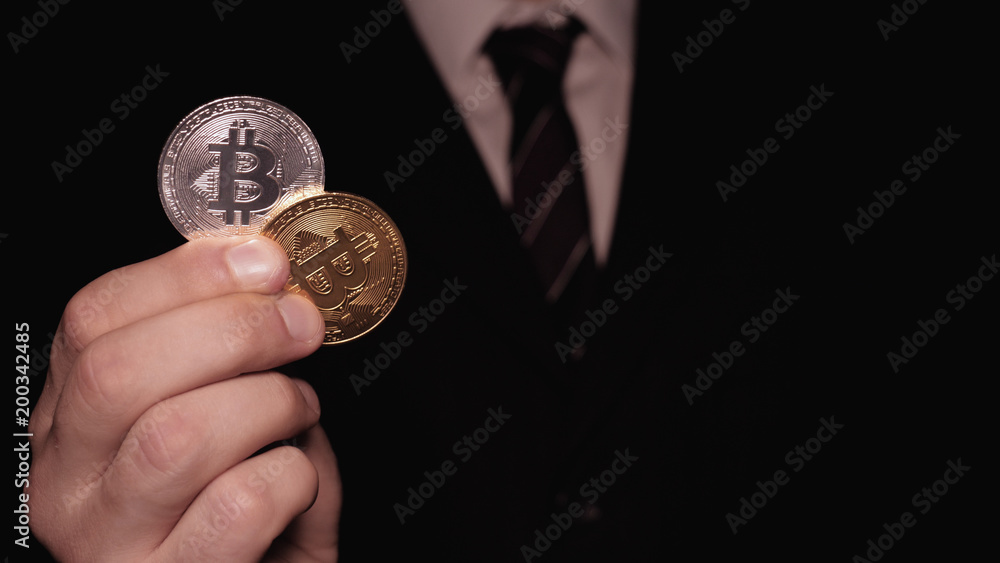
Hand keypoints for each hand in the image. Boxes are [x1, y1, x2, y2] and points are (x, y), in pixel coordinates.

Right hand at [28, 236, 340, 560]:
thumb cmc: (251, 508)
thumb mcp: (229, 417)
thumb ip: (229, 353)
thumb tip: (265, 274)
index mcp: (74, 420)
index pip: (94, 319)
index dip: (186, 275)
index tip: (264, 260)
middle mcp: (68, 482)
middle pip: (119, 372)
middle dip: (234, 329)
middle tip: (301, 324)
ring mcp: (108, 542)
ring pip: (176, 437)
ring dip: (268, 403)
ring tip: (299, 410)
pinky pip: (238, 505)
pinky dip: (291, 475)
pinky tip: (297, 479)